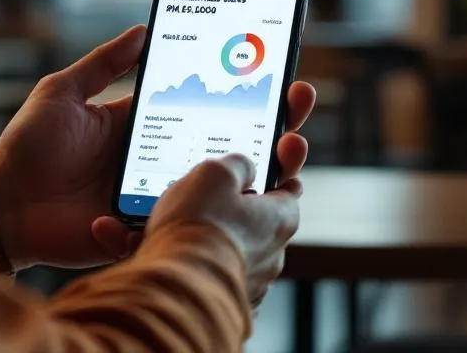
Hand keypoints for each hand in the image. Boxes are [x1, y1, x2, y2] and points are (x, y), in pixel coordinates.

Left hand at [0, 25, 315, 270]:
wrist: (0, 204)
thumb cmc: (26, 147)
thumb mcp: (62, 91)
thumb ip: (102, 63)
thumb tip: (144, 28)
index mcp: (144, 125)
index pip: (207, 106)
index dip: (245, 94)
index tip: (282, 75)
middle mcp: (158, 160)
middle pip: (226, 147)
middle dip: (271, 131)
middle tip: (297, 113)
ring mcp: (156, 196)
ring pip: (219, 190)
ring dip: (257, 174)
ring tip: (285, 154)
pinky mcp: (145, 229)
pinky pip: (185, 225)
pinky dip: (210, 213)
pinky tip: (237, 192)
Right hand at [148, 153, 300, 307]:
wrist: (177, 286)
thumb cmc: (200, 228)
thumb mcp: (216, 172)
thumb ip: (237, 164)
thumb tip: (244, 167)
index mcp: (280, 218)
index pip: (289, 190)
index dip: (276, 175)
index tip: (267, 168)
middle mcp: (274, 253)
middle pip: (261, 221)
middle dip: (240, 210)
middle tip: (211, 197)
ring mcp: (253, 281)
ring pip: (239, 250)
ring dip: (220, 239)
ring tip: (187, 230)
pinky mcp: (229, 301)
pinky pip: (220, 274)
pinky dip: (208, 265)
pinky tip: (185, 256)